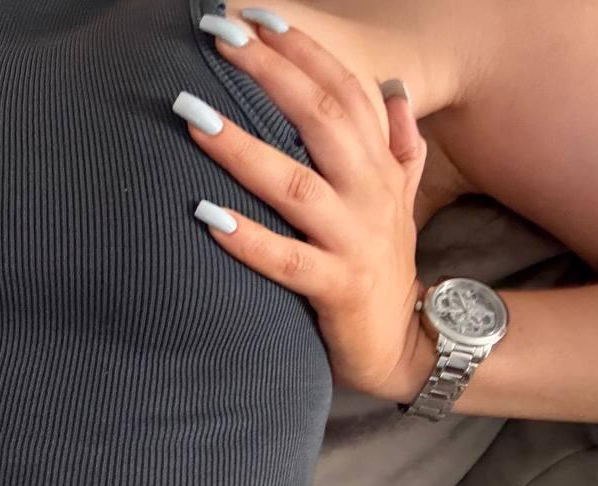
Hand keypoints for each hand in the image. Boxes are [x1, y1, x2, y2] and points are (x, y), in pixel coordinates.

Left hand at [175, 14, 428, 398]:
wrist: (405, 342)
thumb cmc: (384, 265)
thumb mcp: (399, 199)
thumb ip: (398, 146)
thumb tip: (393, 91)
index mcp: (380, 166)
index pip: (344, 91)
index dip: (303, 51)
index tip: (257, 17)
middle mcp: (370, 194)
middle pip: (319, 120)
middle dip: (268, 74)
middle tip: (218, 38)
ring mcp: (354, 241)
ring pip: (296, 185)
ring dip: (242, 149)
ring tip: (192, 117)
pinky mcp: (336, 289)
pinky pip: (286, 261)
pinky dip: (247, 239)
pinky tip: (204, 216)